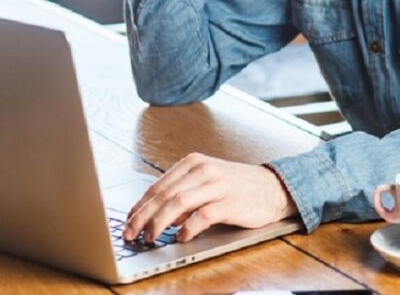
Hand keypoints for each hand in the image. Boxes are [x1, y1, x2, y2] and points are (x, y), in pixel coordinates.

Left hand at [123, 153, 296, 243]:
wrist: (273, 188)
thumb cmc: (235, 187)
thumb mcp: (205, 183)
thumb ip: (181, 194)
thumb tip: (155, 215)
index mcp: (193, 162)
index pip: (158, 186)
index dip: (139, 206)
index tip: (126, 222)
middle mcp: (204, 169)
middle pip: (164, 195)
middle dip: (143, 217)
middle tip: (130, 234)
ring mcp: (218, 185)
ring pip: (179, 203)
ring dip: (160, 223)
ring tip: (150, 237)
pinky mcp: (230, 202)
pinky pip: (203, 216)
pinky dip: (188, 228)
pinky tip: (180, 237)